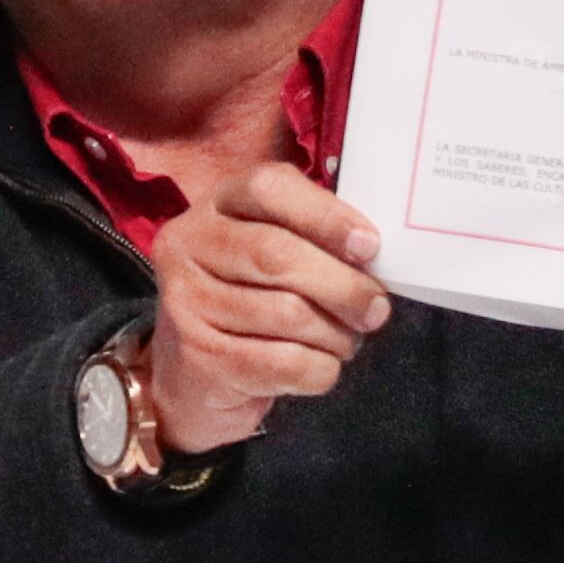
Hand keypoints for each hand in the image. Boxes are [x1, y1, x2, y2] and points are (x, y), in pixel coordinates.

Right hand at [147, 160, 387, 456]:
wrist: (198, 373)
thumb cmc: (254, 299)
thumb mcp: (277, 250)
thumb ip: (317, 239)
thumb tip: (373, 258)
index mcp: (219, 203)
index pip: (269, 189)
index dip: (326, 216)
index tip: (370, 247)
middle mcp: (191, 243)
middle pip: (277, 255)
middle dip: (342, 286)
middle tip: (376, 309)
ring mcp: (187, 301)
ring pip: (286, 314)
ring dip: (336, 334)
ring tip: (347, 340)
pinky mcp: (199, 357)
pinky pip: (283, 363)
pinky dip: (320, 369)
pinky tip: (322, 366)